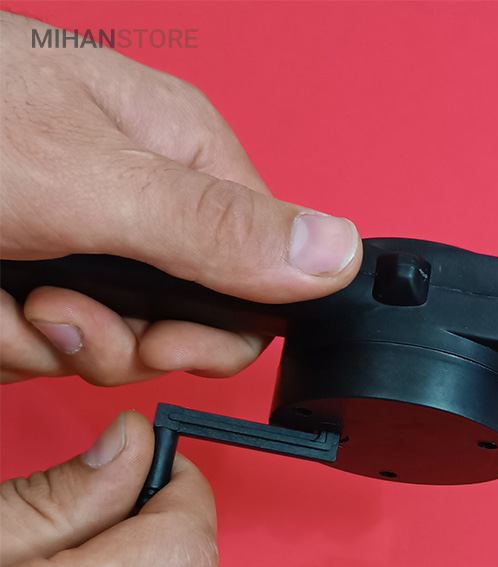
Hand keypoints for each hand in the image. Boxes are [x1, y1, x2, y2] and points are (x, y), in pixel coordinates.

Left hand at [0, 10, 361, 384]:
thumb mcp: (90, 180)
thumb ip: (217, 229)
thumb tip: (339, 253)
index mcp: (183, 164)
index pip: (260, 280)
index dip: (219, 329)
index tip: (165, 337)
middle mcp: (140, 207)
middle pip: (186, 325)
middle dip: (121, 340)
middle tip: (67, 309)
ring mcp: (79, 244)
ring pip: (107, 344)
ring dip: (50, 341)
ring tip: (5, 294)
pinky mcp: (24, 274)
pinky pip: (43, 345)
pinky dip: (6, 340)